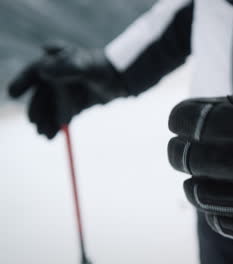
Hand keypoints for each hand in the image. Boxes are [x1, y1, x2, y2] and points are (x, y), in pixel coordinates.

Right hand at [8, 44, 126, 138]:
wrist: (121, 80)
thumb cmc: (103, 69)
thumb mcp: (87, 66)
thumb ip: (67, 67)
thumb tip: (43, 71)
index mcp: (55, 63)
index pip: (33, 72)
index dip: (21, 82)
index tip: (13, 93)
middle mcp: (56, 78)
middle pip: (40, 96)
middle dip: (36, 110)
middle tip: (35, 124)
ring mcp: (64, 93)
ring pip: (49, 109)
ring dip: (45, 121)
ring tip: (44, 134)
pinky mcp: (73, 105)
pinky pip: (60, 117)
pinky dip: (56, 127)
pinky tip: (52, 136)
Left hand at [168, 31, 232, 240]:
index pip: (228, 122)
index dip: (194, 120)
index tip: (177, 119)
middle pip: (222, 164)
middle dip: (186, 155)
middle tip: (175, 149)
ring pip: (229, 200)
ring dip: (198, 189)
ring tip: (189, 177)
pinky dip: (221, 217)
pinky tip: (213, 203)